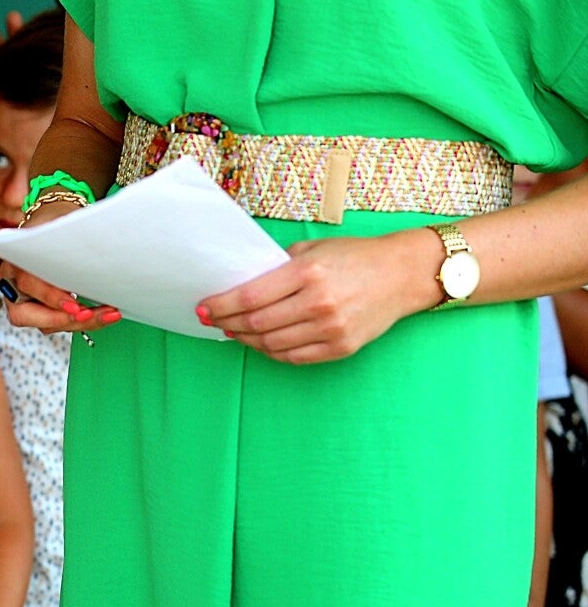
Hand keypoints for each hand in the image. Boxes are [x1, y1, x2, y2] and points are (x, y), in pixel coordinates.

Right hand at [0, 199, 122, 335]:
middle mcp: (12, 286)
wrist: (52, 226)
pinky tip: (101, 315)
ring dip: (77, 322)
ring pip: (45, 324)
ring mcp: (24, 302)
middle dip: (63, 319)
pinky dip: (80, 321)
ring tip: (107, 313)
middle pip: (27, 315)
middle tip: (91, 315)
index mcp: (12, 262)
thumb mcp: (57, 223)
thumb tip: (93, 247)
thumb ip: (65, 233)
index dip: (50, 297)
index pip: (27, 283)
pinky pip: (57, 323)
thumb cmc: (53, 225)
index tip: (74, 305)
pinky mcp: (41, 311)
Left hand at [198, 230, 442, 363]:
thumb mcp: (313, 249)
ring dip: (245, 339)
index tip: (202, 308)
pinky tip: (261, 341)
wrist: (403, 274)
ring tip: (234, 331)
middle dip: (226, 323)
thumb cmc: (354, 257)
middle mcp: (318, 303)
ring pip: (271, 344)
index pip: (249, 297)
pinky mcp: (341, 348)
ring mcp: (331, 329)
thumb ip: (276, 267)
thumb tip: (238, 286)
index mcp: (308, 273)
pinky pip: (293, 357)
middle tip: (212, 321)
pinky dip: (270, 351)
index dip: (219, 306)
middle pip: (255, 323)